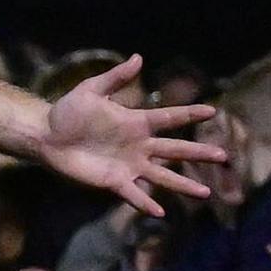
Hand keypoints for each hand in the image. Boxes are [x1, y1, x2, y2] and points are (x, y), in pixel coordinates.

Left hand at [33, 59, 222, 218]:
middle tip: (223, 155)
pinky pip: (134, 195)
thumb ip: (115, 77)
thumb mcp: (91, 90)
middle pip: (175, 150)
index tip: (213, 111)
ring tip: (206, 192)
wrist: (47, 137)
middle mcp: (139, 146)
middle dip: (199, 153)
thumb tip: (139, 57)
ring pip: (163, 176)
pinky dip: (146, 204)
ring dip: (183, 184)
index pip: (170, 118)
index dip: (190, 114)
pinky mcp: (114, 182)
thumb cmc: (68, 112)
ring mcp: (129, 166)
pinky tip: (162, 212)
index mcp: (136, 122)